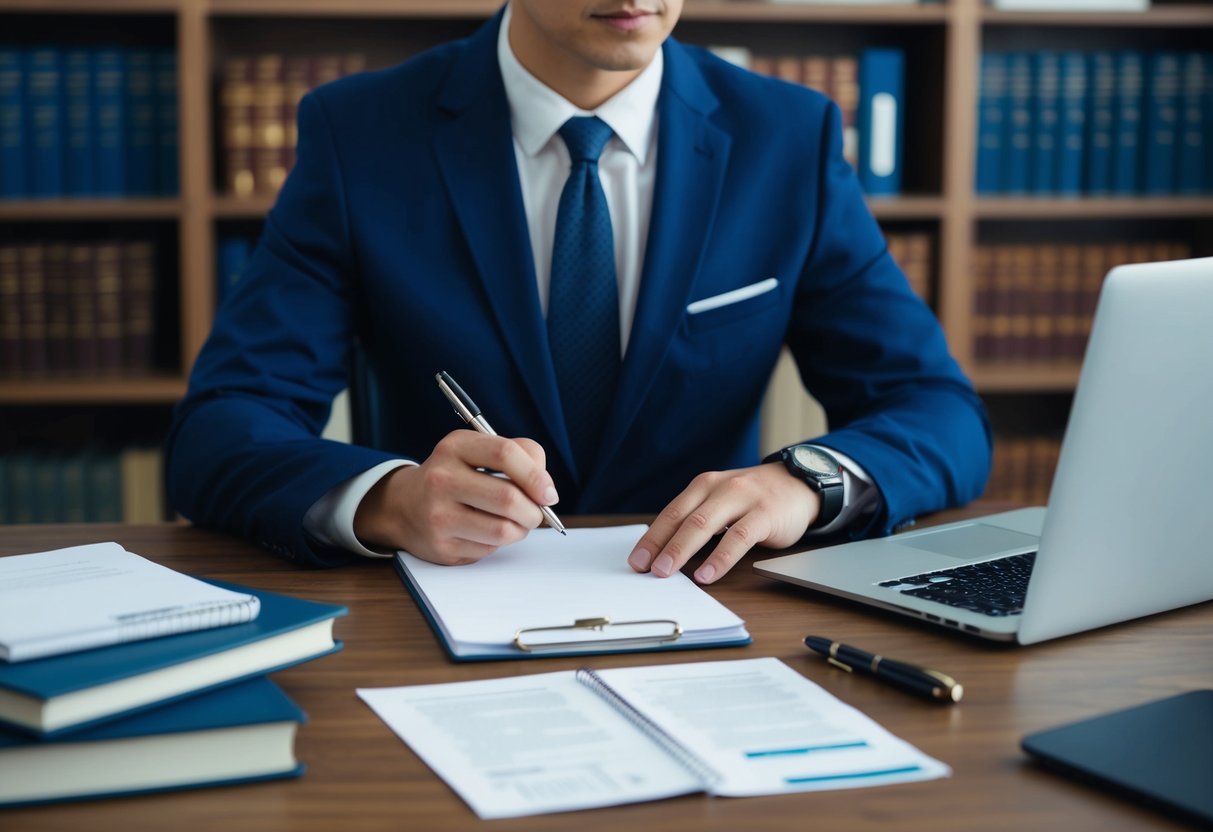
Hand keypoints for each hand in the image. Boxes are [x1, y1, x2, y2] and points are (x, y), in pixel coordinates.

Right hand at [353, 430, 558, 565]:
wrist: (405, 506)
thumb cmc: (455, 476)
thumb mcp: (478, 451)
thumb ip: (520, 454)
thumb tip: (545, 487)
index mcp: (455, 447)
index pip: (504, 454)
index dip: (536, 475)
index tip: (549, 493)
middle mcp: (442, 478)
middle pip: (508, 498)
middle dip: (534, 511)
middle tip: (536, 513)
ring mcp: (438, 514)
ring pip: (503, 530)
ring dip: (521, 530)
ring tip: (515, 522)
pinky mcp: (441, 545)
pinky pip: (489, 549)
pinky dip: (500, 543)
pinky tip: (488, 531)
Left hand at [627, 463, 818, 583]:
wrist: (800, 484)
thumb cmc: (754, 498)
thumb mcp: (722, 500)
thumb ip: (699, 518)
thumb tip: (667, 550)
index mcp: (704, 486)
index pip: (671, 513)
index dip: (651, 537)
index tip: (635, 560)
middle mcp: (719, 488)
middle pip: (682, 518)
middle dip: (660, 545)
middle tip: (644, 569)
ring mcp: (742, 499)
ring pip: (704, 525)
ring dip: (681, 550)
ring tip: (666, 573)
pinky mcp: (764, 514)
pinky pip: (738, 538)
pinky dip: (720, 558)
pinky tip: (708, 574)